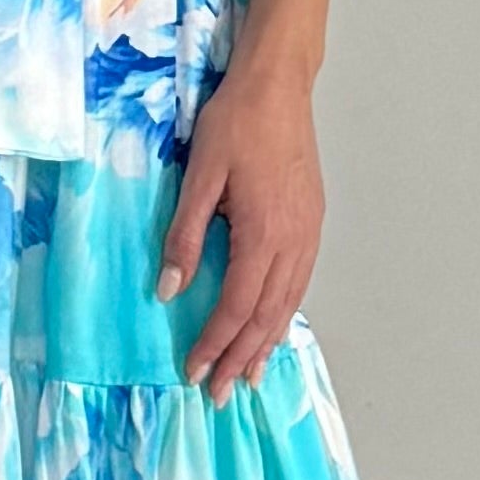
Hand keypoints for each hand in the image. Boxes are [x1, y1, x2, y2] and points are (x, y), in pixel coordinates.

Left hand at [156, 52, 323, 400]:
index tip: (193, 371)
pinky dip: (284, 314)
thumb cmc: (236, 123)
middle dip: (240, 358)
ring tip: (246, 376)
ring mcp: (307, 233)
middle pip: (266, 317)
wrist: (279, 85)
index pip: (236, 306)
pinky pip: (299, 282)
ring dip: (265, 344)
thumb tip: (168, 290)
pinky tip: (272, 327)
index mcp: (263, 233)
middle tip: (218, 393)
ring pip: (287, 304)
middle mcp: (293, 241)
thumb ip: (184, 237)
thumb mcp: (199, 177)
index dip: (214, 343)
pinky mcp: (311, 222)